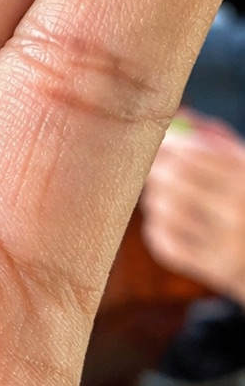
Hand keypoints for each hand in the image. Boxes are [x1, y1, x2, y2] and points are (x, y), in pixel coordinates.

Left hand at [141, 112, 244, 302]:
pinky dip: (157, 227)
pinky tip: (167, 221)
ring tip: (160, 195)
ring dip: (154, 199)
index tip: (157, 142)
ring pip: (166, 210)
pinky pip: (165, 242)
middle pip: (175, 179)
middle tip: (150, 167)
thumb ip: (214, 139)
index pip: (194, 153)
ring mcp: (226, 244)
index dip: (167, 144)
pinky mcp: (213, 269)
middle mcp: (239, 212)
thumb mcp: (244, 166)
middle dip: (155, 169)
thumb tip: (176, 116)